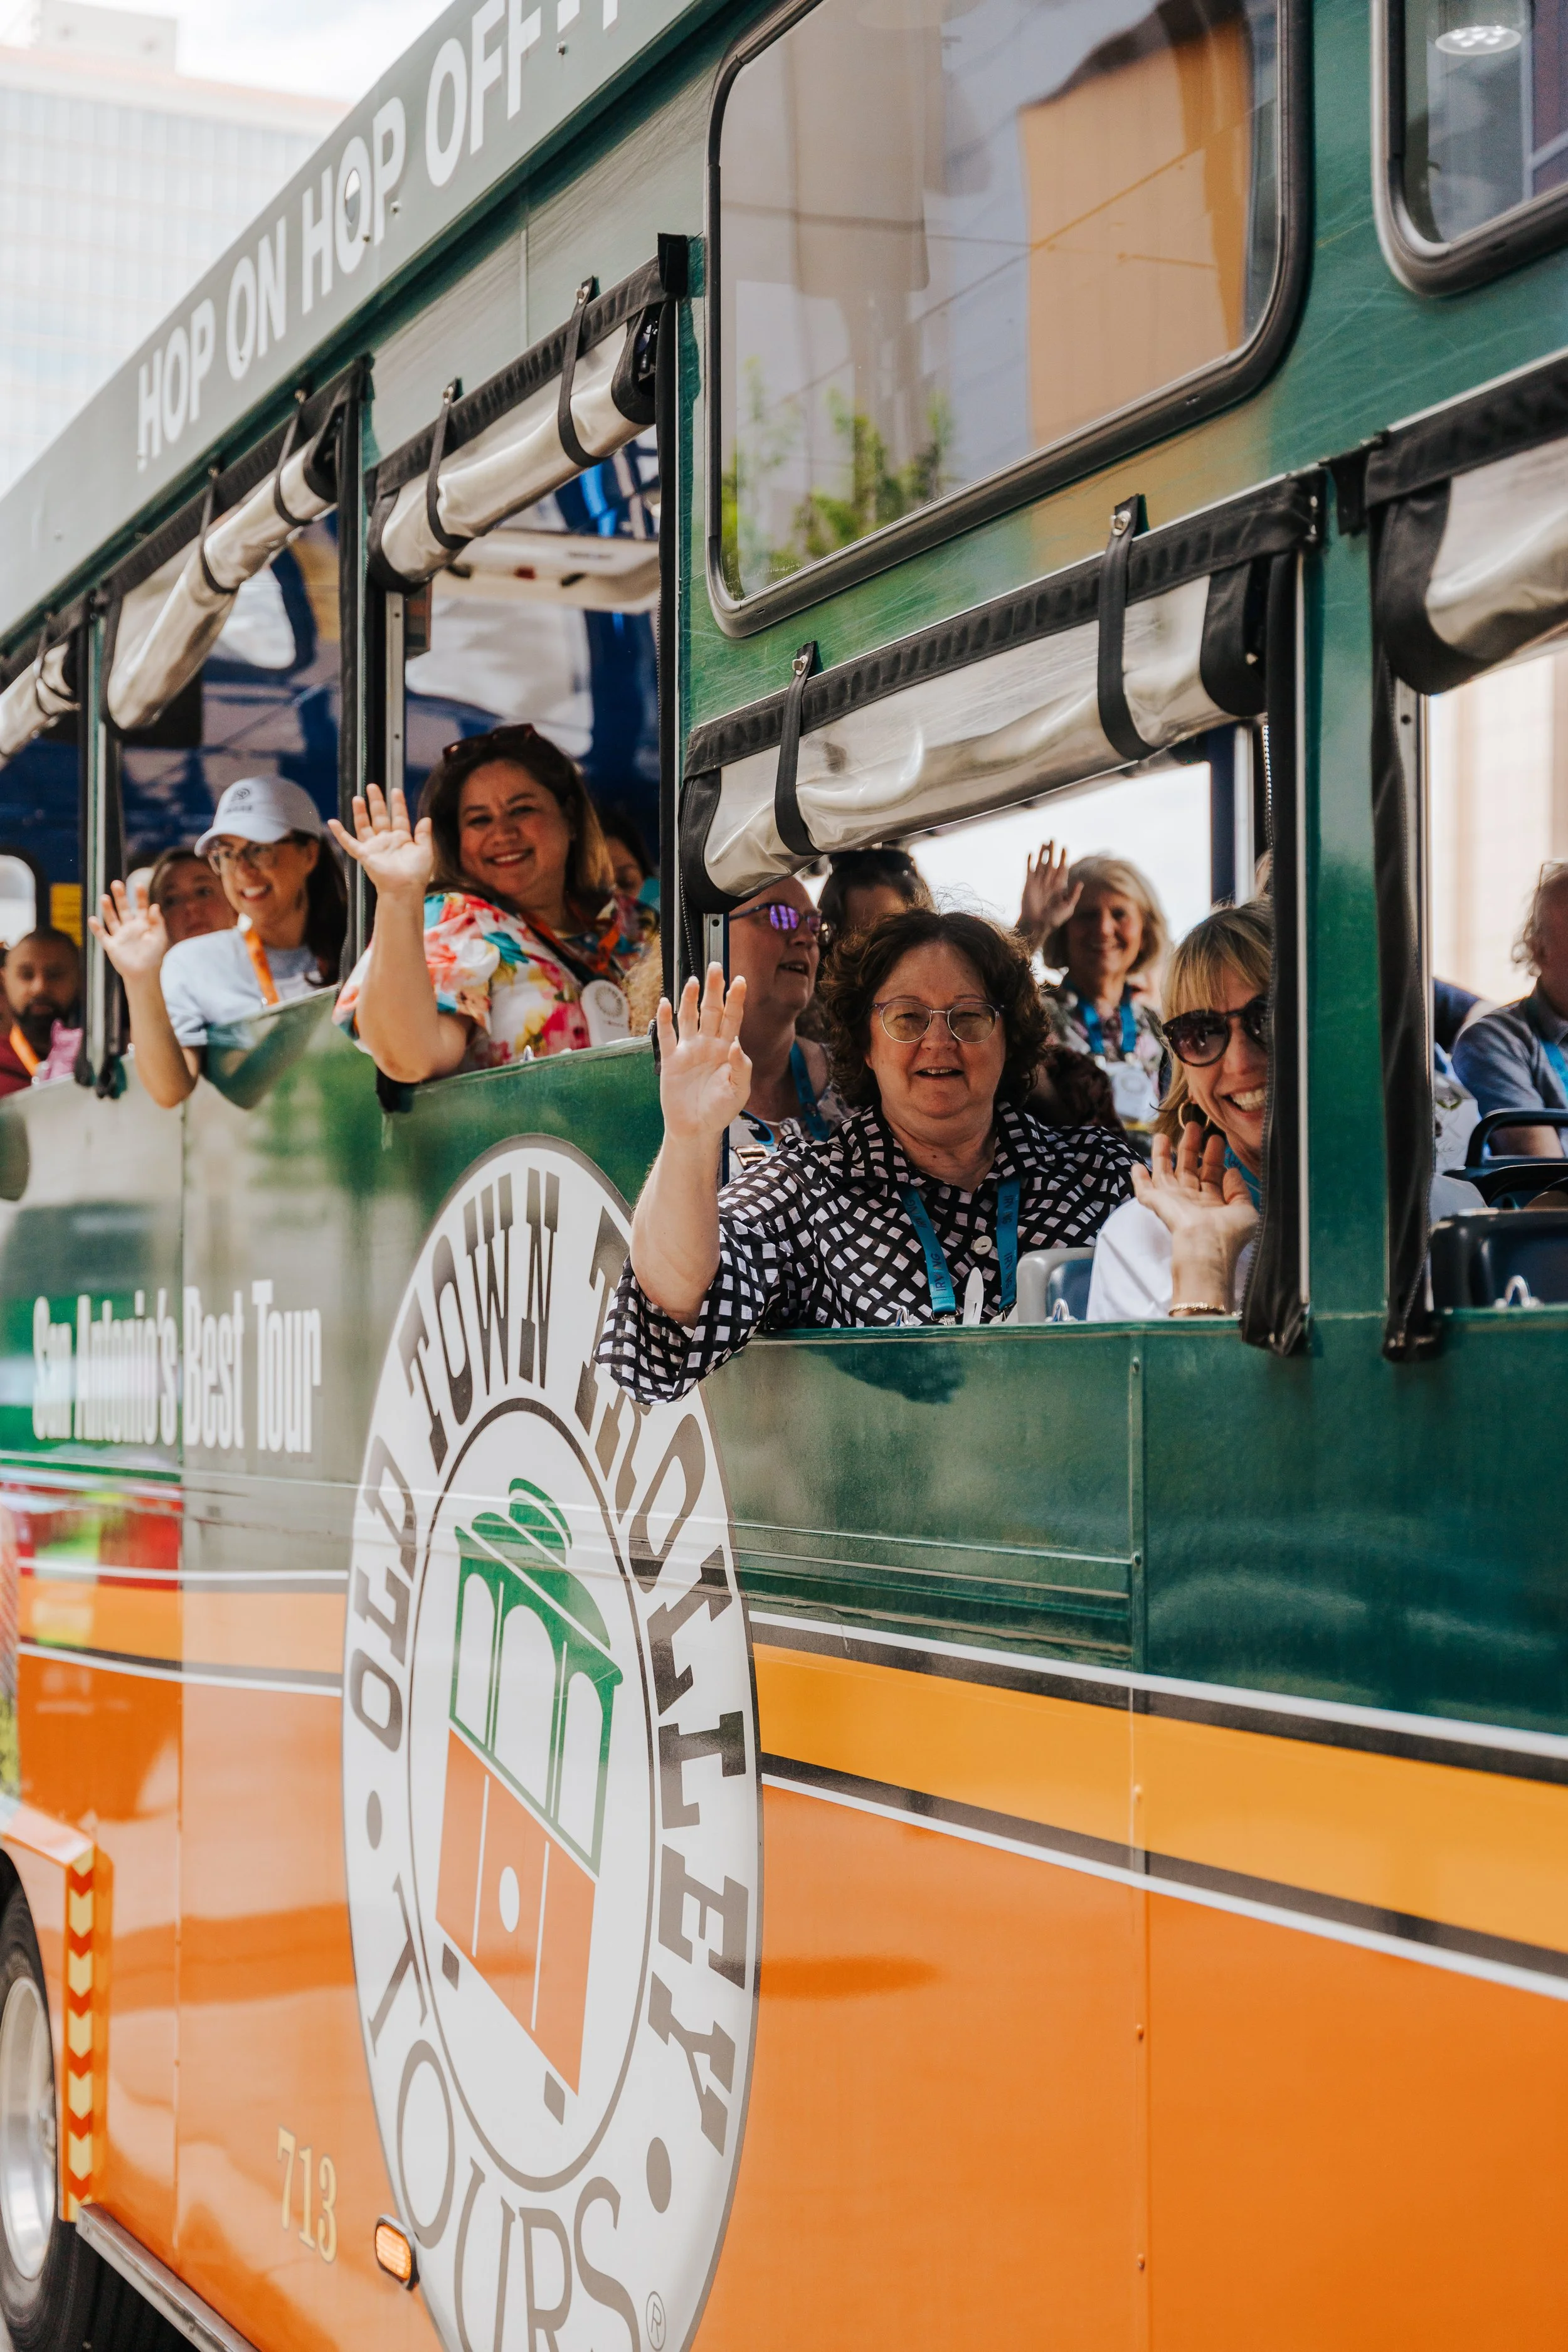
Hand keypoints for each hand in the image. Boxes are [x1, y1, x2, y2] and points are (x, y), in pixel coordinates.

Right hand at [89, 879, 168, 983]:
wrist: (144, 975)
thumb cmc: (154, 956)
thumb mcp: (159, 938)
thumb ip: (157, 922)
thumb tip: (155, 905)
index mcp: (143, 924)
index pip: (141, 906)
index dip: (140, 896)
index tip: (138, 885)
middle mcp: (130, 928)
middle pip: (123, 908)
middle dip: (120, 896)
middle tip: (116, 883)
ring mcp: (120, 936)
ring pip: (111, 919)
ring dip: (107, 909)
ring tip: (104, 897)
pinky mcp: (111, 946)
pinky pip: (102, 935)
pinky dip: (97, 928)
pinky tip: (93, 919)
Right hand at [327, 783, 433, 900]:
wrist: (405, 888)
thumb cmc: (417, 874)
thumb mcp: (425, 851)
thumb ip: (424, 835)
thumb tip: (426, 818)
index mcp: (402, 839)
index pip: (399, 817)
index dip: (397, 804)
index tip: (396, 790)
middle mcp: (386, 841)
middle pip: (379, 817)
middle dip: (376, 802)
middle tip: (372, 786)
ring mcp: (374, 847)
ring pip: (364, 826)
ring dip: (360, 812)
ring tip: (357, 797)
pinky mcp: (364, 855)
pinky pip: (349, 843)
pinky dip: (340, 833)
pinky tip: (333, 822)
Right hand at [655, 966, 749, 1144]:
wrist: (696, 1128)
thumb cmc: (720, 1110)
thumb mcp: (739, 1091)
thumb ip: (741, 1067)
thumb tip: (736, 1044)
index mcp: (727, 1049)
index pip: (733, 1018)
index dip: (736, 1000)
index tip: (741, 980)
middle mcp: (707, 1044)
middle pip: (711, 1010)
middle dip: (714, 989)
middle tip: (716, 966)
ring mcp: (688, 1050)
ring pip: (688, 1018)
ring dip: (690, 999)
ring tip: (693, 981)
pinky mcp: (670, 1061)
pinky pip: (666, 1037)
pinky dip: (665, 1020)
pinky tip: (665, 1003)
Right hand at [1018, 841, 1079, 947]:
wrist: (1036, 925)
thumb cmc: (1054, 919)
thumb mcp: (1068, 907)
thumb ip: (1073, 895)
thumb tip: (1080, 883)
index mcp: (1060, 886)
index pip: (1062, 868)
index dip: (1064, 857)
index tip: (1065, 848)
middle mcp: (1049, 882)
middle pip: (1052, 862)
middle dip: (1053, 851)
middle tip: (1053, 839)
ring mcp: (1039, 882)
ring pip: (1041, 863)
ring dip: (1042, 853)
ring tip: (1044, 842)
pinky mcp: (1028, 884)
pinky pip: (1029, 870)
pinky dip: (1030, 862)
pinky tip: (1031, 853)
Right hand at [1132, 1123, 1257, 1305]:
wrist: (1206, 1247)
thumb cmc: (1229, 1233)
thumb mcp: (1245, 1209)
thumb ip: (1239, 1189)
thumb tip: (1232, 1170)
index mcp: (1212, 1203)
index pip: (1211, 1174)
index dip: (1213, 1156)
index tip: (1216, 1138)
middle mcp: (1191, 1201)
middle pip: (1188, 1168)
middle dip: (1190, 1147)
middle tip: (1194, 1126)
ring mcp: (1173, 1202)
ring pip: (1165, 1173)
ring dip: (1162, 1154)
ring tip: (1162, 1134)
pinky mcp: (1157, 1203)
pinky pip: (1144, 1189)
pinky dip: (1139, 1178)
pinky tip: (1136, 1165)